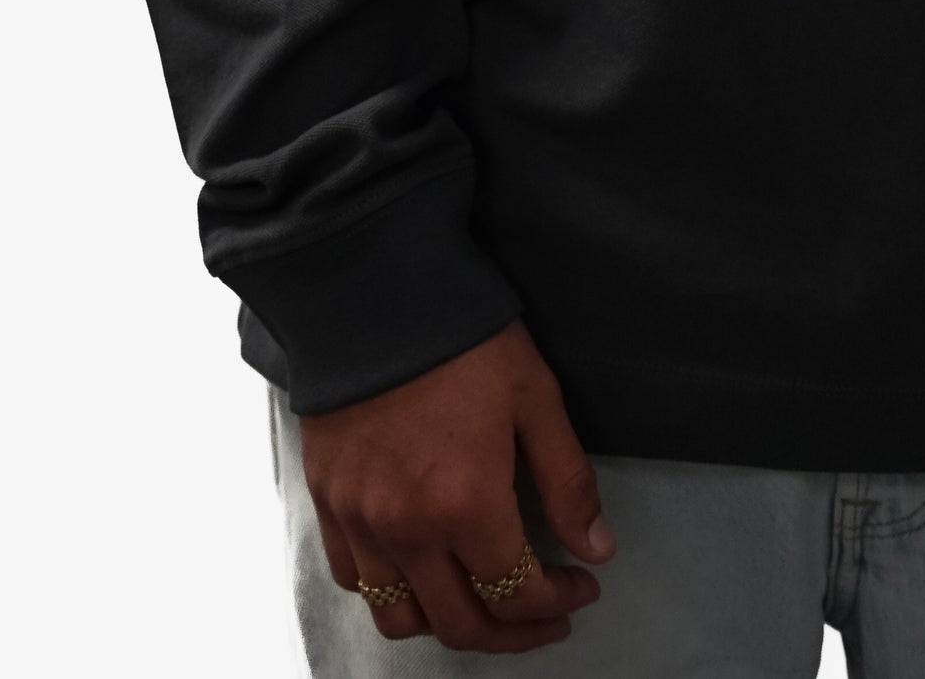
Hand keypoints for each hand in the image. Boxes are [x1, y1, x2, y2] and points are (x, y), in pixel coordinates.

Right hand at [299, 321, 613, 653]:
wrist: (372, 292)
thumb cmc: (462, 339)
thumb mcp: (535, 397)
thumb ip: (567, 481)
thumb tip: (596, 550)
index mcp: (466, 505)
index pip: (515, 594)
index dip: (556, 602)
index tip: (581, 585)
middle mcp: (409, 531)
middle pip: (462, 625)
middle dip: (515, 631)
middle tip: (546, 612)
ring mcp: (361, 523)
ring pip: (403, 619)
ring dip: (451, 624)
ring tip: (484, 601)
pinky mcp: (328, 504)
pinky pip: (355, 582)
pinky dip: (393, 594)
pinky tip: (422, 569)